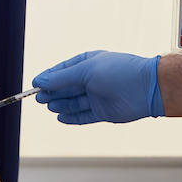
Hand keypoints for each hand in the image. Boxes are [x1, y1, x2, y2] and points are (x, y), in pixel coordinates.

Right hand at [33, 50, 161, 123]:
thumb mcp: (86, 70)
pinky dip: (71, 118)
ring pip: (73, 102)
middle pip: (66, 88)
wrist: (147, 88)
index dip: (48, 77)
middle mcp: (92, 80)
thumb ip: (62, 78)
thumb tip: (39, 82)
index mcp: (88, 63)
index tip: (35, 84)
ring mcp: (97, 96)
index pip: (63, 70)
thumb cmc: (118, 72)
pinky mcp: (103, 112)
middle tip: (39, 98)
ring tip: (50, 106)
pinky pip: (83, 116)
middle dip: (52, 92)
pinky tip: (60, 118)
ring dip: (61, 105)